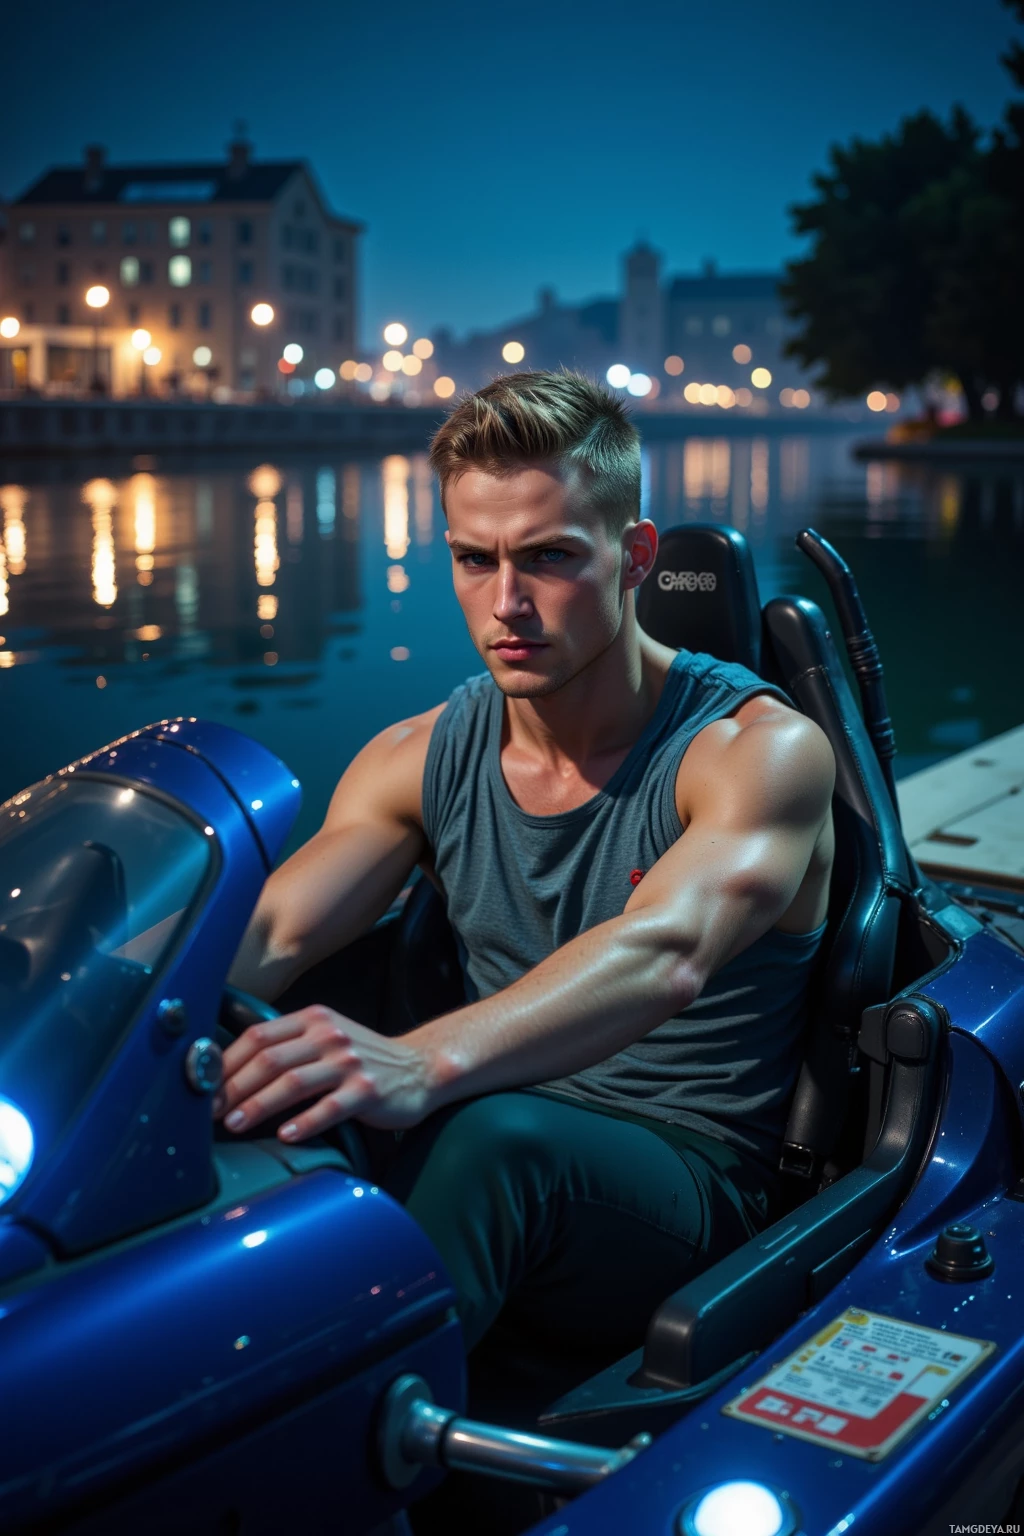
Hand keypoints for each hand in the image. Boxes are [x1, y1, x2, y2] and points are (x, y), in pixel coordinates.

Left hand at [212, 1005, 436, 1140]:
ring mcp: (349, 1063)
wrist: (420, 1069)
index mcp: (313, 1019)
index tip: (203, 1088)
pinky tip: (286, 1135)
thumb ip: (287, 1046)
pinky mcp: (367, 1091)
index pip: (258, 1036)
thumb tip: (230, 1073)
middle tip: (209, 1112)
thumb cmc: (362, 1059)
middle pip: (270, 1059)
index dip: (226, 1063)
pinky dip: (304, 1122)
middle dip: (234, 1088)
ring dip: (259, 1105)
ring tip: (235, 1124)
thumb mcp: (326, 1038)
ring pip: (293, 1082)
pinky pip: (329, 1108)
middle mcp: (329, 1036)